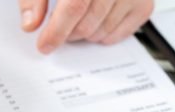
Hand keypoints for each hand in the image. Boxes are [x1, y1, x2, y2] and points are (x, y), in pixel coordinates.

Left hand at [19, 0, 154, 52]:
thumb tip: (30, 23)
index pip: (75, 5)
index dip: (57, 29)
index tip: (45, 44)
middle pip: (88, 22)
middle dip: (68, 34)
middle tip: (58, 29)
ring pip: (102, 31)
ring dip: (84, 34)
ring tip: (77, 20)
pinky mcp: (145, 3)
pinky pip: (121, 33)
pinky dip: (104, 35)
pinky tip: (96, 20)